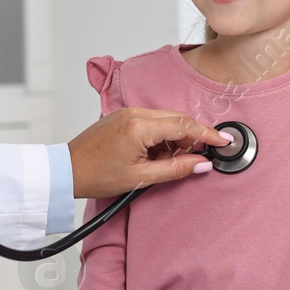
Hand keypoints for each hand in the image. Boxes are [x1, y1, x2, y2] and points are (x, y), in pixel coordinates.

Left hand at [67, 109, 232, 198]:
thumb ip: (176, 169)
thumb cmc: (96, 175)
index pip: (184, 124)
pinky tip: (157, 153)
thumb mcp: (141, 178)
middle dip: (191, 137)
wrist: (67, 170)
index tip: (222, 142)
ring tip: (168, 161)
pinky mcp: (122, 116)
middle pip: (177, 118)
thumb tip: (202, 164)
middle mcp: (134, 113)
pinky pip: (151, 120)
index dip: (207, 133)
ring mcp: (127, 112)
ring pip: (165, 119)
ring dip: (174, 137)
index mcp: (140, 127)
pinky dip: (161, 135)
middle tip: (197, 157)